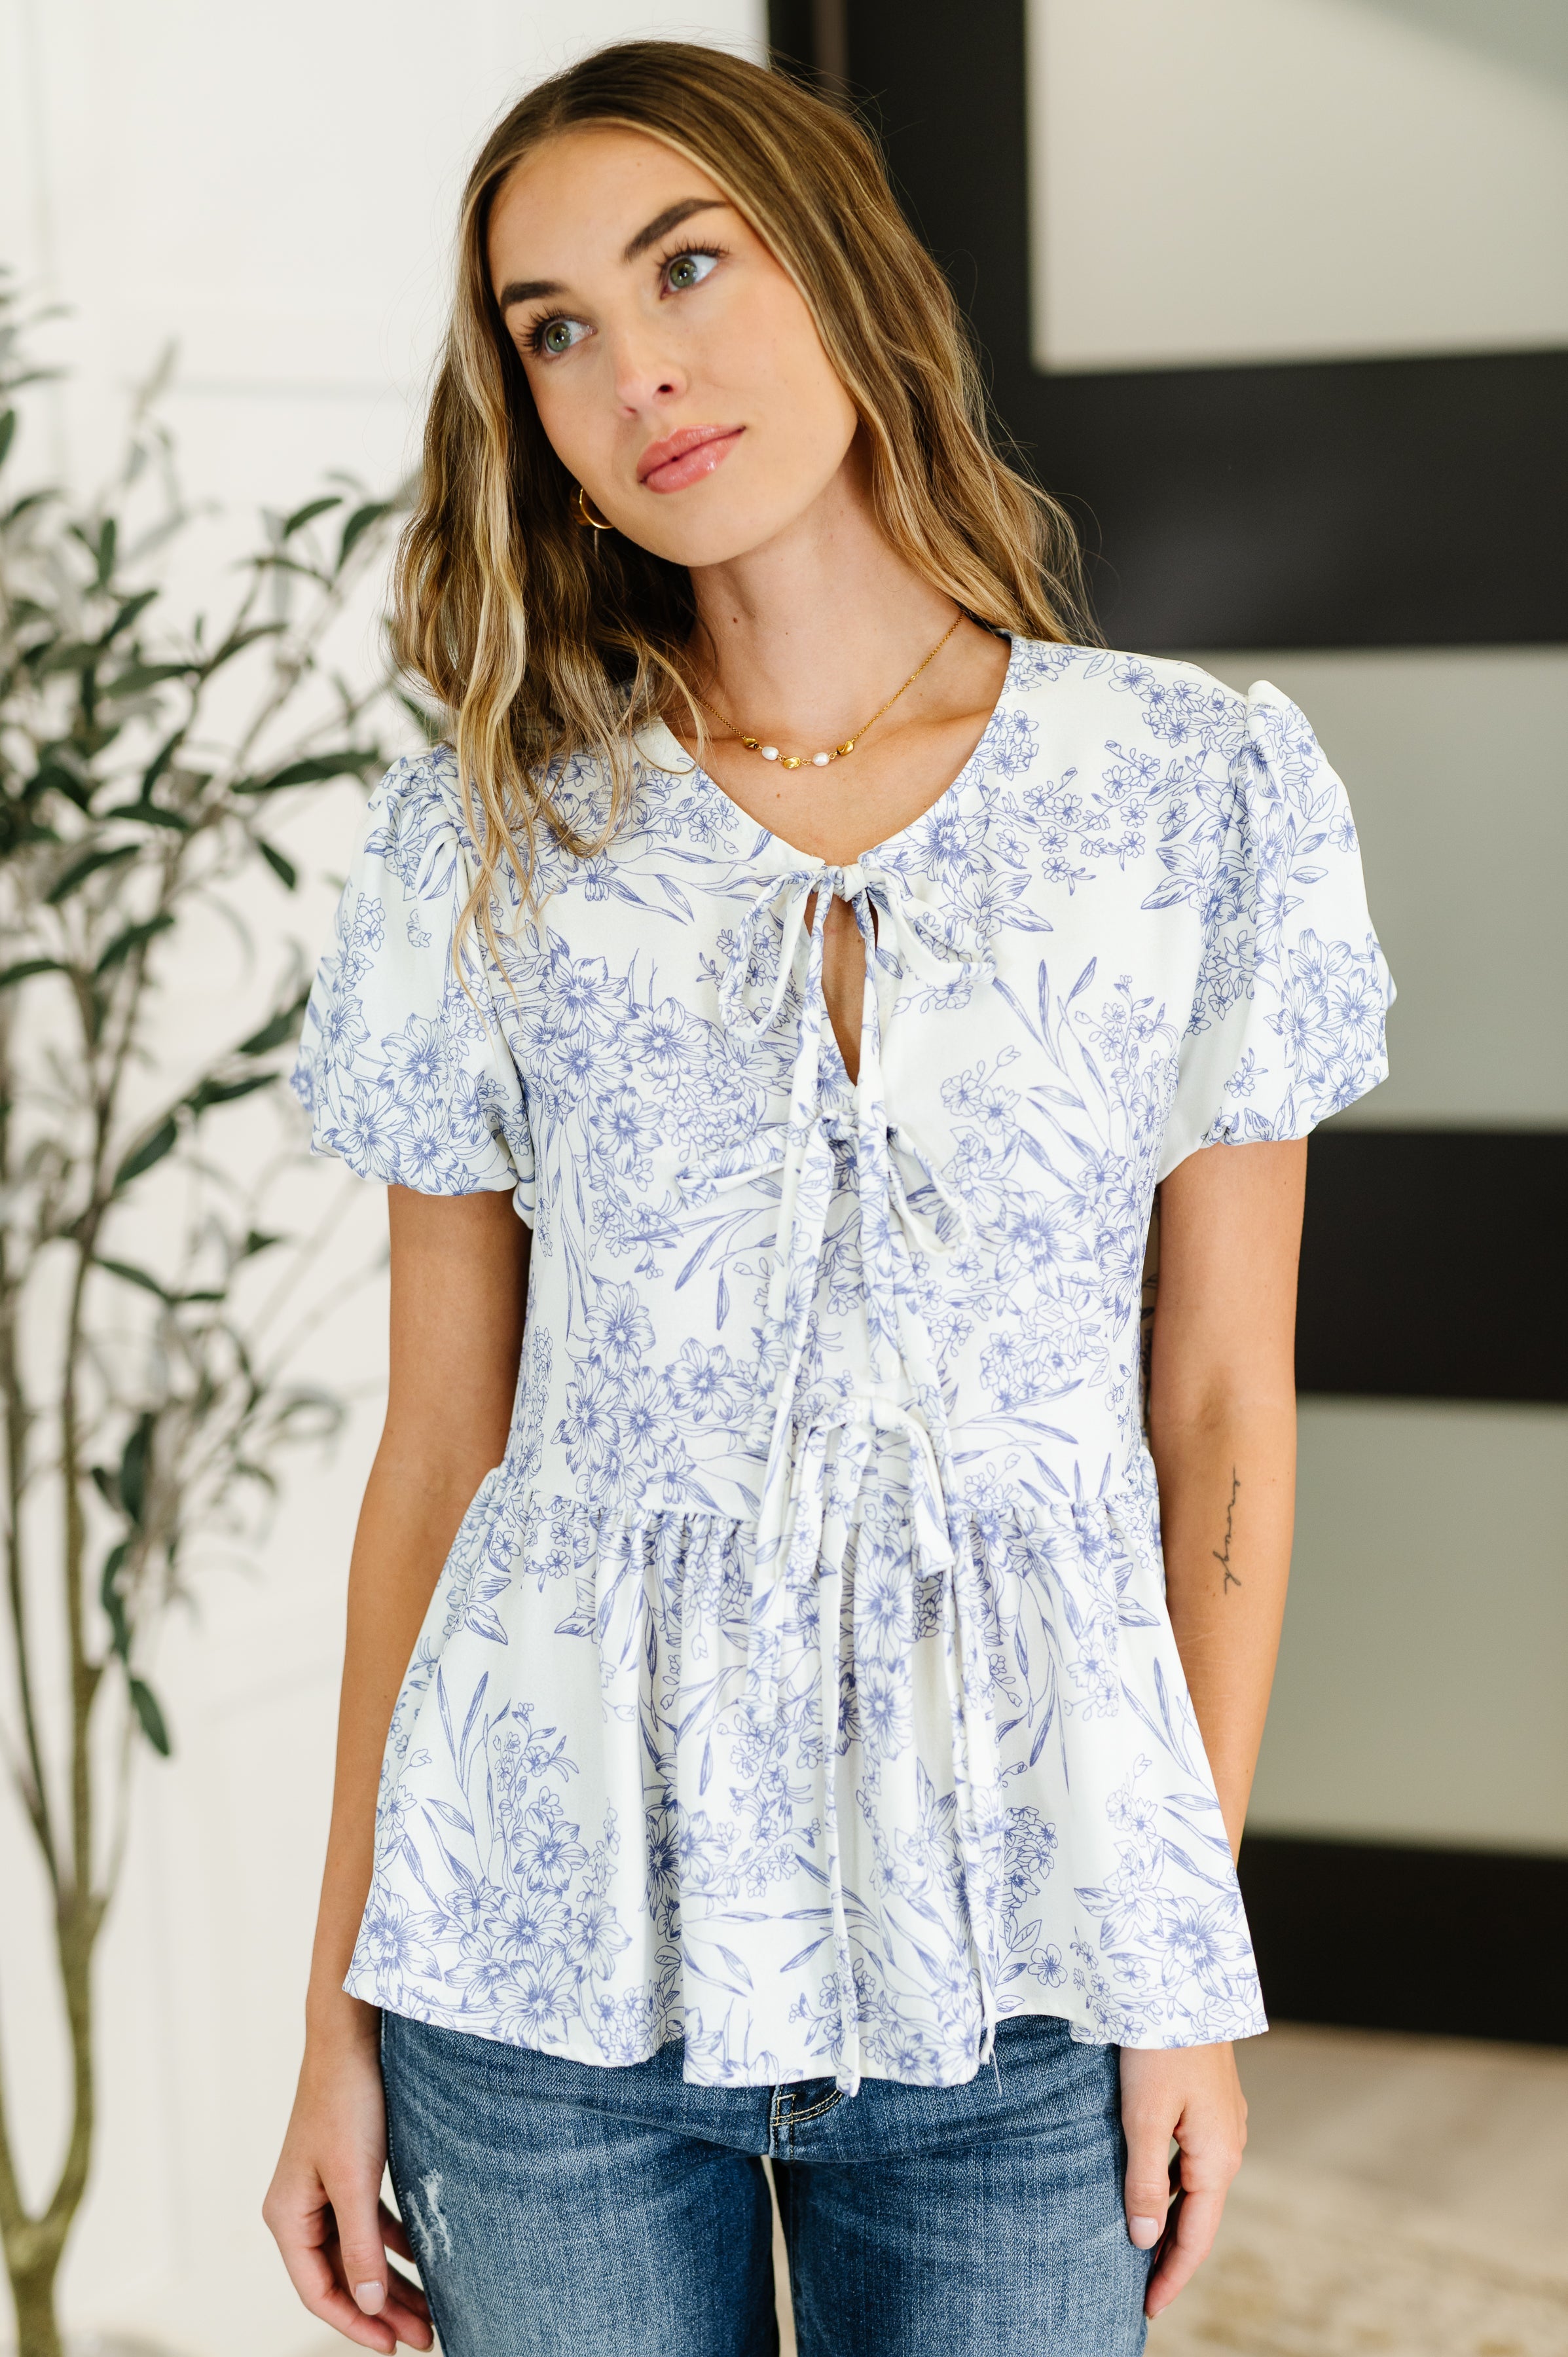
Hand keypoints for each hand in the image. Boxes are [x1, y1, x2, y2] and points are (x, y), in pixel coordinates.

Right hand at [263, 2006, 432, 2351]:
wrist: (350, 2037)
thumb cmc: (347, 2102)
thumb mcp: (356, 2180)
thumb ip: (361, 2246)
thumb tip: (369, 2305)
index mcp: (288, 2218)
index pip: (318, 2292)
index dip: (355, 2324)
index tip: (394, 2345)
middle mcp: (299, 2210)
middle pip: (340, 2277)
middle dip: (381, 2310)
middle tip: (424, 2337)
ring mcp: (322, 2191)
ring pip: (358, 2253)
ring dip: (392, 2281)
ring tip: (429, 2311)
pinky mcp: (346, 2172)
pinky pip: (369, 2224)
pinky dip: (394, 2244)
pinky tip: (423, 2258)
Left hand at [1119, 2040, 1247, 2319]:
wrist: (1180, 1982)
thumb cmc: (1158, 2045)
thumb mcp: (1143, 2117)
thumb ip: (1144, 2181)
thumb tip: (1145, 2241)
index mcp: (1217, 2158)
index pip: (1195, 2237)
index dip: (1172, 2277)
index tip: (1148, 2309)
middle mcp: (1229, 2146)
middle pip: (1199, 2218)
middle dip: (1172, 2256)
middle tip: (1142, 2290)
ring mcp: (1223, 2123)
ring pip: (1196, 2189)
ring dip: (1173, 2221)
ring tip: (1143, 2249)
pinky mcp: (1210, 2103)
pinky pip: (1194, 2161)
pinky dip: (1174, 2187)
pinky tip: (1153, 2190)